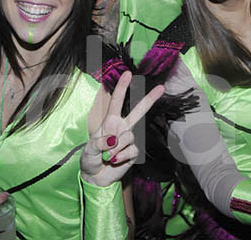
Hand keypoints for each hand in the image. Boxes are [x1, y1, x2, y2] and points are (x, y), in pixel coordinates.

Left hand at [81, 71, 163, 186]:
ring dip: (117, 148)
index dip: (122, 88)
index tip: (128, 73)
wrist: (95, 178)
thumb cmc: (89, 159)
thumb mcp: (88, 150)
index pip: (116, 102)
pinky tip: (116, 161)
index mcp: (109, 123)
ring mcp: (128, 140)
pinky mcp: (133, 152)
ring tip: (108, 156)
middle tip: (161, 87)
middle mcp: (121, 128)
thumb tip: (113, 139)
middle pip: (138, 111)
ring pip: (129, 137)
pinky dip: (122, 157)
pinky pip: (132, 150)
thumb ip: (99, 143)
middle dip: (149, 99)